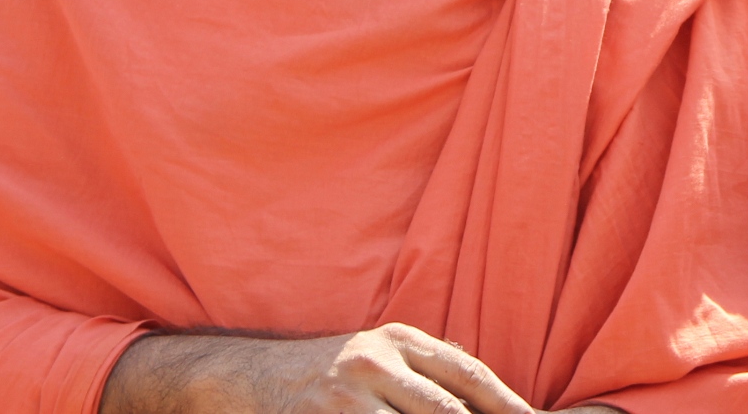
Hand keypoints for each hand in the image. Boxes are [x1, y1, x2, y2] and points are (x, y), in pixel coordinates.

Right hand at [101, 322, 537, 413]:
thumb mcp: (376, 360)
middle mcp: (377, 361)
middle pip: (450, 413)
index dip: (508, 408)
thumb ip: (426, 379)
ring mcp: (347, 394)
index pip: (472, 378)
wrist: (239, 376)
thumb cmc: (321, 376)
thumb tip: (491, 405)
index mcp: (400, 340)